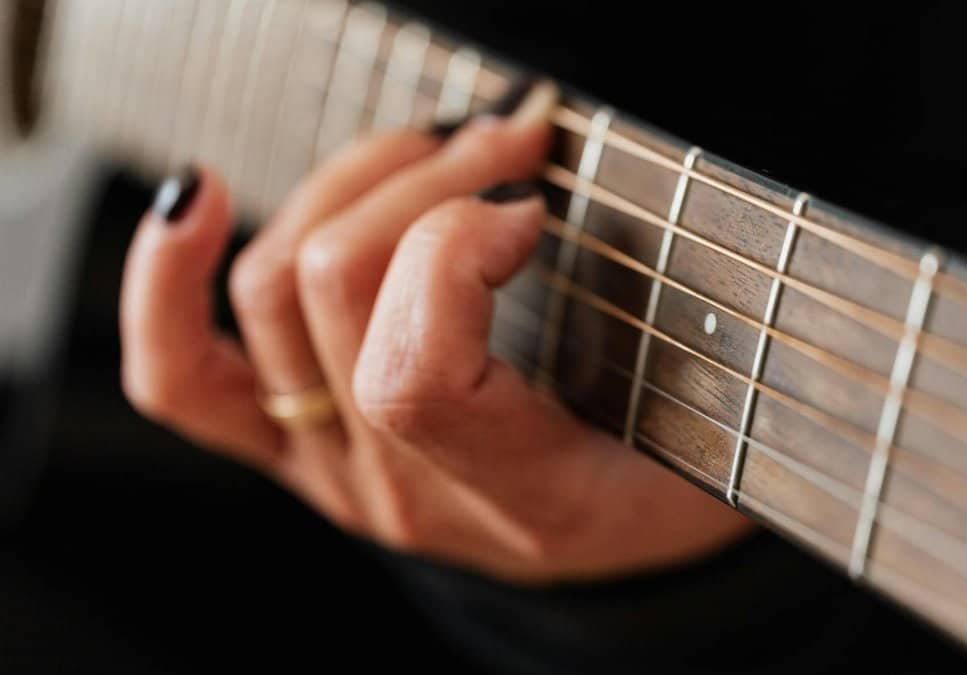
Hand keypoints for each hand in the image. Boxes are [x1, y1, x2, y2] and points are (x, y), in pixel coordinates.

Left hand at [120, 81, 751, 583]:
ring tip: (436, 149)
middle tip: (511, 140)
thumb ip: (671, 318)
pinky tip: (199, 203)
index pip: (412, 375)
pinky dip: (167, 282)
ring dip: (352, 183)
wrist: (626, 544)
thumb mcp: (711, 415)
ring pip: (274, 291)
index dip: (457, 250)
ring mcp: (334, 470)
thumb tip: (568, 170)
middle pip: (337, 294)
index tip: (534, 203)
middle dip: (425, 176)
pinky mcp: (295, 442)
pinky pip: (183, 377)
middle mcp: (403, 492)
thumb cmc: (680, 474)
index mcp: (520, 499)